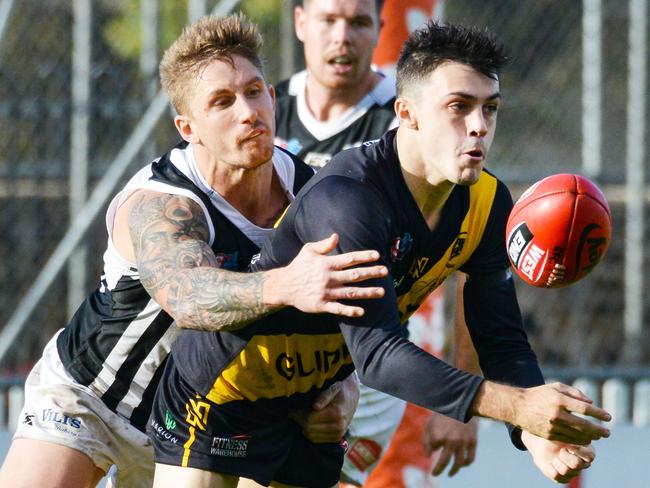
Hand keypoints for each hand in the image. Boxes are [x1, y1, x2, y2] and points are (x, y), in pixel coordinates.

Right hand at [266, 233, 386, 316]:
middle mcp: (328, 277)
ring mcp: (326, 292)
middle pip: (354, 275)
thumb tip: (337, 236)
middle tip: (386, 271)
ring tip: (382, 292)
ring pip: (350, 292)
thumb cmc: (299, 266)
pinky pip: (338, 309)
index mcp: (327, 263)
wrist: (284, 285)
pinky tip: (362, 311)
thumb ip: (324, 244)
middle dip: (371, 273)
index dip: (364, 256)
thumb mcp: (308, 250)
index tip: (377, 255)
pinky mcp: (322, 305)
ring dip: (367, 292)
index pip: (350, 259)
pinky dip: (350, 310)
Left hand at [291, 374, 359, 442]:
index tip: (293, 408)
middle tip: (294, 411)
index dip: (299, 414)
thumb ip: (324, 396)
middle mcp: (338, 427)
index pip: (310, 419)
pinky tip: (308, 422)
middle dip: (299, 420)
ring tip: (301, 415)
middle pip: (309, 429)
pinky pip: (316, 439)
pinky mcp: (336, 439)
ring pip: (310, 436)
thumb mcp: (333, 388)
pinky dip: (309, 432)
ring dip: (303, 427)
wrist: (352, 397)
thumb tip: (315, 406)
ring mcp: (338, 434)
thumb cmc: (340, 390)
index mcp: (336, 413)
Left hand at [424, 413, 477, 476]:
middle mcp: (451, 441)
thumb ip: (426, 440)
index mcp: (438, 435)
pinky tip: (462, 465)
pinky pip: (470, 458)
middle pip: (444, 462)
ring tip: (450, 473)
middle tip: (434, 474)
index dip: (431, 448)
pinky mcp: (473, 441)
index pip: (432, 449)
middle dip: (438, 470)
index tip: (432, 448)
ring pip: (458, 463)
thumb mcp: (430, 424)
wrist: (460, 403)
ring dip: (453, 471)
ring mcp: (463, 442)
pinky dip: (466, 464)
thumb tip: (428, 456)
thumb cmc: (443, 414)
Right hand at [515, 382, 610, 444]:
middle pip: (584, 425)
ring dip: (591, 437)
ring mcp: (552, 425)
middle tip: (608, 432)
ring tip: (599, 436)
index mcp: (559, 399)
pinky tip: (586, 440)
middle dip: (599, 430)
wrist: (518, 406)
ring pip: (577, 435)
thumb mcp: (555, 387)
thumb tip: (591, 402)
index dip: (599, 414)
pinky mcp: (549, 434)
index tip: (608, 417)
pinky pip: (568, 440)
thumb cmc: (539, 394)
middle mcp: (557, 413)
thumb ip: (574, 392)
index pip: (585, 409)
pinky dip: (579, 441)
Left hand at [522, 430, 594, 482]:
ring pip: (566, 471)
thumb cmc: (556, 430)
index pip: (589, 456)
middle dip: (566, 457)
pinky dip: (550, 467)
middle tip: (561, 449)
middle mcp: (581, 463)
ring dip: (557, 461)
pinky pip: (556, 476)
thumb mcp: (564, 427)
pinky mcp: (560, 477)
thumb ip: (572, 427)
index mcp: (586, 451)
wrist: (542, 439)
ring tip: (555, 454)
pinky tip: (550, 460)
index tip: (569, 443)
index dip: (578, 450)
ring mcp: (571, 472)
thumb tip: (579, 422)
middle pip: (577, 465)